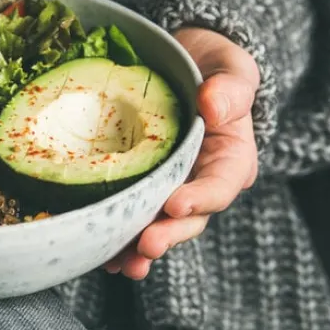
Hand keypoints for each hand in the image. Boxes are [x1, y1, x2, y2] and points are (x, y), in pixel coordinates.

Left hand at [104, 27, 260, 279]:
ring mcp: (170, 190)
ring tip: (121, 264)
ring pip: (158, 227)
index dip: (200, 200)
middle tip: (145, 246)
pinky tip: (99, 253)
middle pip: (188, 219)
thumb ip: (230, 88)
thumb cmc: (211, 68)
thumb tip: (214, 106)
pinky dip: (115, 236)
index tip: (175, 205)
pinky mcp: (141, 190)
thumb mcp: (231, 68)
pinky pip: (130, 217)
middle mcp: (200, 183)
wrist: (182, 65)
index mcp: (230, 159)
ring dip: (139, 249)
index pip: (220, 185)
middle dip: (167, 235)